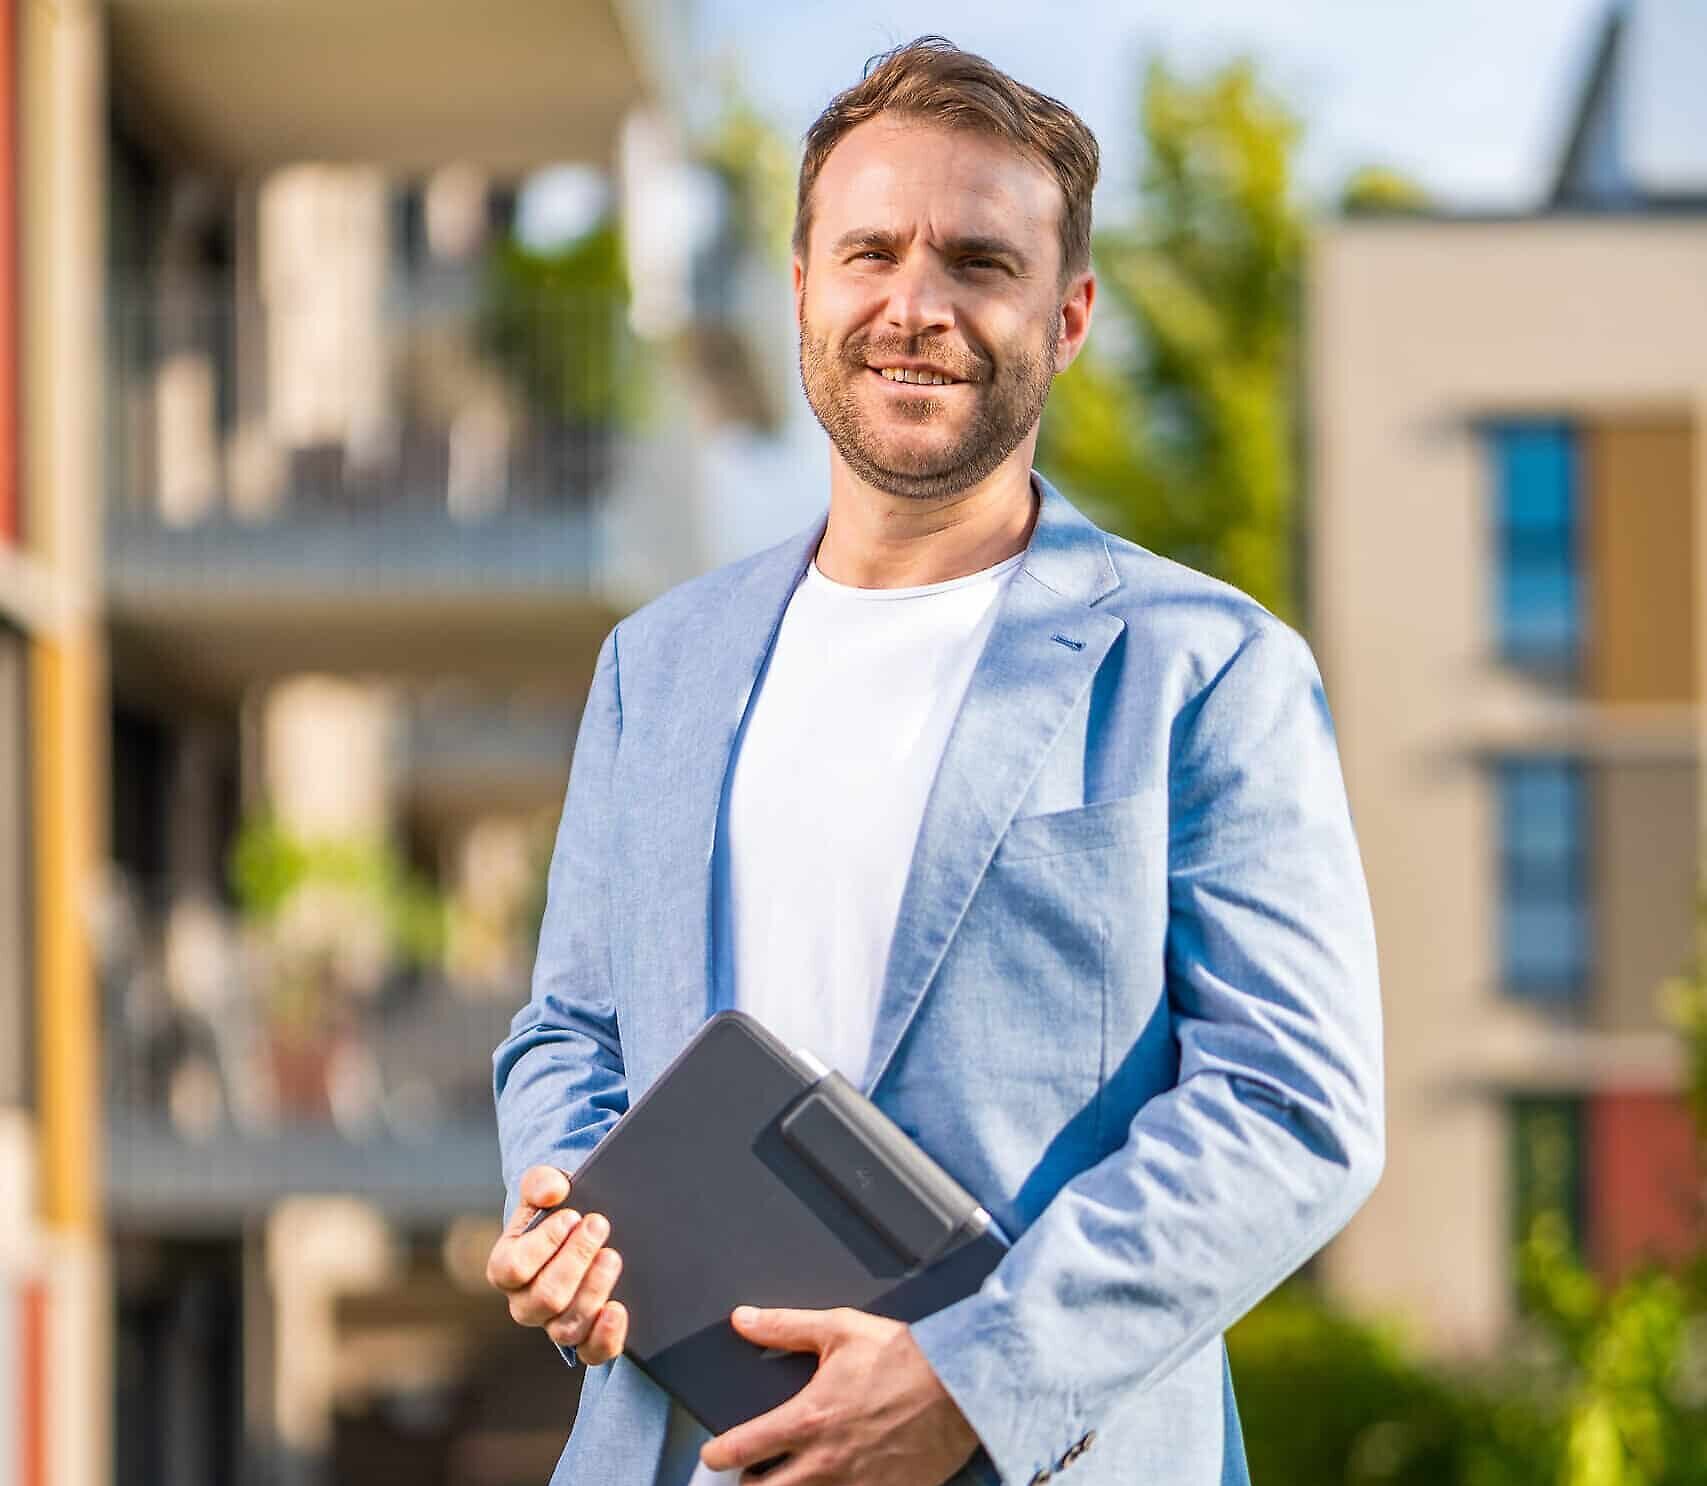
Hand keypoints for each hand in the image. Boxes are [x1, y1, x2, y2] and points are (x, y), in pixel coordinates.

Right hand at [484, 1164, 627, 1363]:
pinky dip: (606, 1336)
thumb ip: (542, 1182)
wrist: (586, 1231)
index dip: (543, 1245)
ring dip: (593, 1290)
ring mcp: (555, 1324)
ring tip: (612, 1256)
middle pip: (544, 1298)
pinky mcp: (587, 1339)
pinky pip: (592, 1352)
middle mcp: (526, 1303)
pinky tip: (618, 1309)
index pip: (512, 1269)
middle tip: (599, 1225)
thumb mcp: (548, 1188)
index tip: (571, 1216)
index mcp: (507, 1267)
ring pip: (566, 1327)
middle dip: (575, 1260)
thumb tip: (552, 1191)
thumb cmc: (560, 1209)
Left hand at [699, 1306, 978, 1484]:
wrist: (962, 1386)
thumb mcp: (840, 1329)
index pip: (741, 1449)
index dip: (717, 1453)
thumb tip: (743, 1320)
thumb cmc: (903, 1356)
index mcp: (807, 1419)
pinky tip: (835, 1483)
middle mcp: (823, 1463)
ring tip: (789, 1479)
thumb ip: (786, 1328)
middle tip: (753, 1470)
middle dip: (750, 1483)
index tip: (714, 1452)